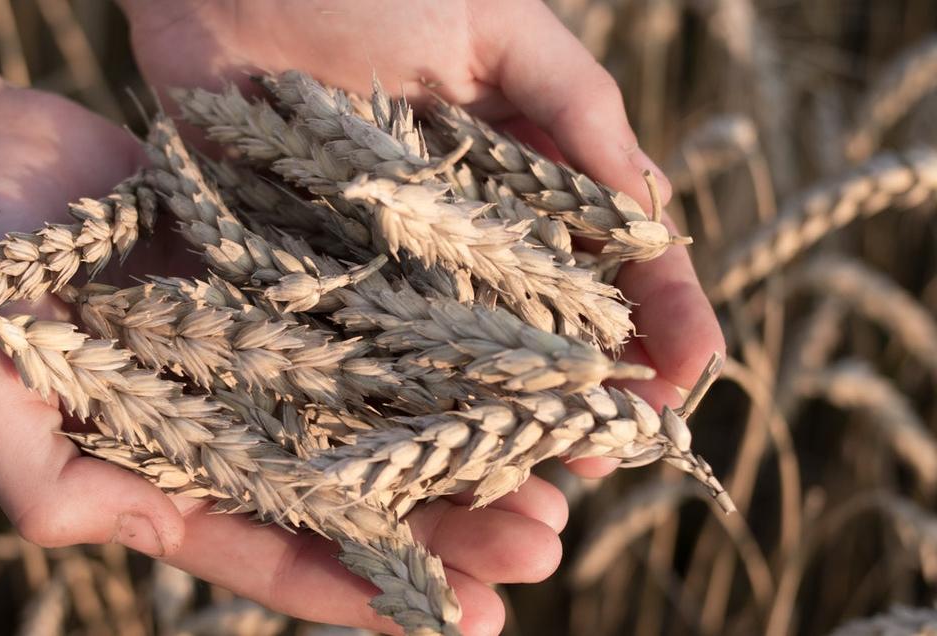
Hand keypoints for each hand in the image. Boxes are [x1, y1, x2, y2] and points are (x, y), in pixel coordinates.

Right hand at [0, 86, 565, 635]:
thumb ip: (43, 478)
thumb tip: (115, 534)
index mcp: (174, 476)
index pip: (283, 550)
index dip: (370, 592)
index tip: (464, 620)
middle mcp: (236, 426)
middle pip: (358, 493)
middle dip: (449, 529)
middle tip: (541, 547)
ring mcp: (268, 356)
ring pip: (383, 417)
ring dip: (464, 451)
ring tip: (554, 481)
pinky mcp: (289, 286)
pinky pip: (373, 327)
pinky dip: (438, 353)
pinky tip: (507, 369)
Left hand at [124, 0, 724, 455]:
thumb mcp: (497, 27)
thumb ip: (577, 111)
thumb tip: (655, 215)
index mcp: (520, 174)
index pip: (607, 254)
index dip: (656, 312)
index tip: (690, 370)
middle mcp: (459, 230)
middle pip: (537, 325)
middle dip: (583, 389)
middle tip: (615, 447)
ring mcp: (382, 261)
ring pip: (452, 357)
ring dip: (495, 418)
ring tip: (532, 475)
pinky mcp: (299, 274)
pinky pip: (350, 347)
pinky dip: (382, 402)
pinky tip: (415, 453)